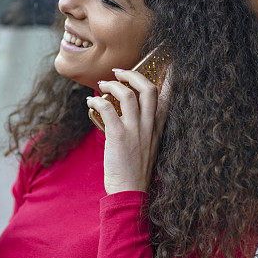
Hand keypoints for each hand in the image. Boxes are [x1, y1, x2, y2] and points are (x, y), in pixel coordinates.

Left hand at [86, 67, 171, 194]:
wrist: (130, 193)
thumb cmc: (135, 172)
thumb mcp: (147, 147)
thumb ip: (143, 129)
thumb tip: (124, 111)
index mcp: (158, 128)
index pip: (167, 97)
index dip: (168, 77)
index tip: (166, 64)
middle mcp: (150, 126)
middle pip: (148, 88)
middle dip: (132, 74)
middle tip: (118, 72)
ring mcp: (136, 131)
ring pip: (127, 94)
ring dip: (112, 85)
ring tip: (101, 85)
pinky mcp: (119, 137)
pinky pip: (107, 108)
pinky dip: (96, 101)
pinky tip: (90, 102)